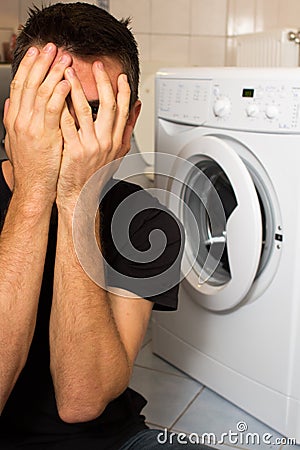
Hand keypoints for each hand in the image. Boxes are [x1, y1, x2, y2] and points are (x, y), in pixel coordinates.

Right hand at [3, 44, 71, 202]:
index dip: (28, 67)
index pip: (19, 85)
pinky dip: (59, 94)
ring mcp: (31, 128)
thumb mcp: (16, 141)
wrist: (33, 188)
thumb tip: (11, 103)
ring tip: (63, 60)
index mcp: (15, 119)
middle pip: (29, 83)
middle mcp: (20, 120)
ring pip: (40, 93)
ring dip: (53, 73)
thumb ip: (14, 120)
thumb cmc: (31, 167)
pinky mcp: (45, 136)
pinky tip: (66, 83)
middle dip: (41, 63)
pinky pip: (52, 110)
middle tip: (51, 48)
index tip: (36, 53)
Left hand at [57, 61, 131, 207]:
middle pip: (108, 105)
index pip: (124, 110)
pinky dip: (62, 108)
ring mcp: (90, 146)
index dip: (123, 90)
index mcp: (117, 141)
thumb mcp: (118, 152)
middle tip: (97, 66)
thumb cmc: (96, 174)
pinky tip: (56, 95)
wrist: (81, 195)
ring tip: (69, 73)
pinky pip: (67, 124)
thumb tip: (136, 107)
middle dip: (103, 82)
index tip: (120, 76)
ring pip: (84, 110)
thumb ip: (127, 129)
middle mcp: (106, 142)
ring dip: (77, 88)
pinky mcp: (74, 150)